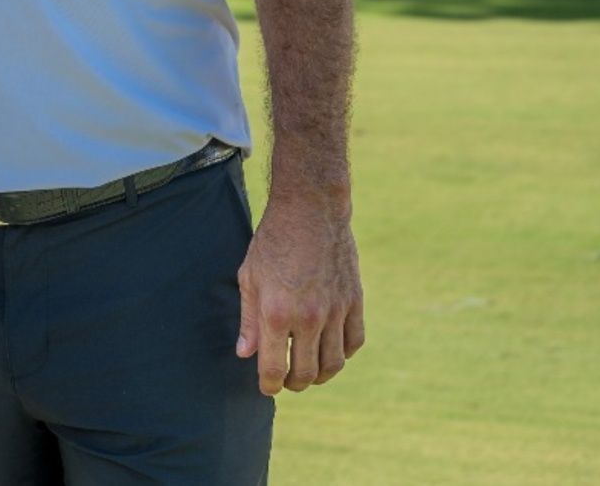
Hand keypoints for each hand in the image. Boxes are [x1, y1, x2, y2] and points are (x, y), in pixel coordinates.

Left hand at [236, 194, 364, 394]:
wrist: (311, 211)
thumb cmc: (273, 242)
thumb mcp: (249, 277)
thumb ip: (248, 320)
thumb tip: (245, 354)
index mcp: (276, 313)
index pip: (273, 368)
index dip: (268, 385)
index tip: (267, 387)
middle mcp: (309, 317)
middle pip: (306, 373)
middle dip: (294, 383)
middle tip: (286, 380)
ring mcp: (336, 311)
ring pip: (334, 364)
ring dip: (320, 375)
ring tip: (309, 371)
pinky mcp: (354, 301)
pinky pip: (354, 342)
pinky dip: (344, 353)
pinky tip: (331, 349)